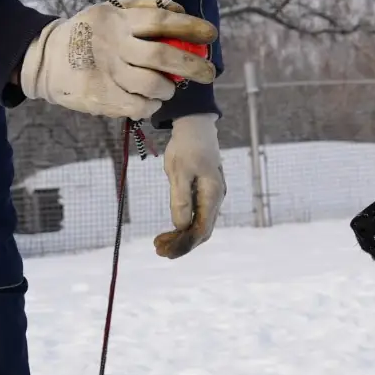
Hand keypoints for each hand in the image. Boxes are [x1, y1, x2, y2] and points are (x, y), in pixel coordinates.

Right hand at [17, 0, 216, 119]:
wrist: (47, 60)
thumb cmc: (88, 33)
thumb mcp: (109, 11)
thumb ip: (144, 8)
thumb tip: (181, 11)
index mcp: (118, 21)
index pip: (160, 20)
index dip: (189, 27)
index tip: (211, 34)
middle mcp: (113, 45)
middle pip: (160, 55)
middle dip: (192, 66)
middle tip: (209, 73)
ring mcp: (107, 74)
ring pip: (152, 85)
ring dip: (168, 89)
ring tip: (168, 88)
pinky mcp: (101, 98)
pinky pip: (138, 107)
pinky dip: (151, 105)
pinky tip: (150, 100)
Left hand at [154, 113, 223, 258]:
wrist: (195, 125)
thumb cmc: (186, 146)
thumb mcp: (179, 171)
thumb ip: (181, 199)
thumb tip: (181, 226)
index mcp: (212, 194)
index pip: (201, 230)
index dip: (183, 244)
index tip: (162, 248)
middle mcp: (216, 199)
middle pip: (202, 232)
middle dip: (181, 244)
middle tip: (157, 248)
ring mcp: (212, 197)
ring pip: (200, 226)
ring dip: (181, 237)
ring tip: (160, 242)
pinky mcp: (205, 194)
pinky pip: (197, 217)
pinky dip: (183, 226)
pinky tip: (170, 229)